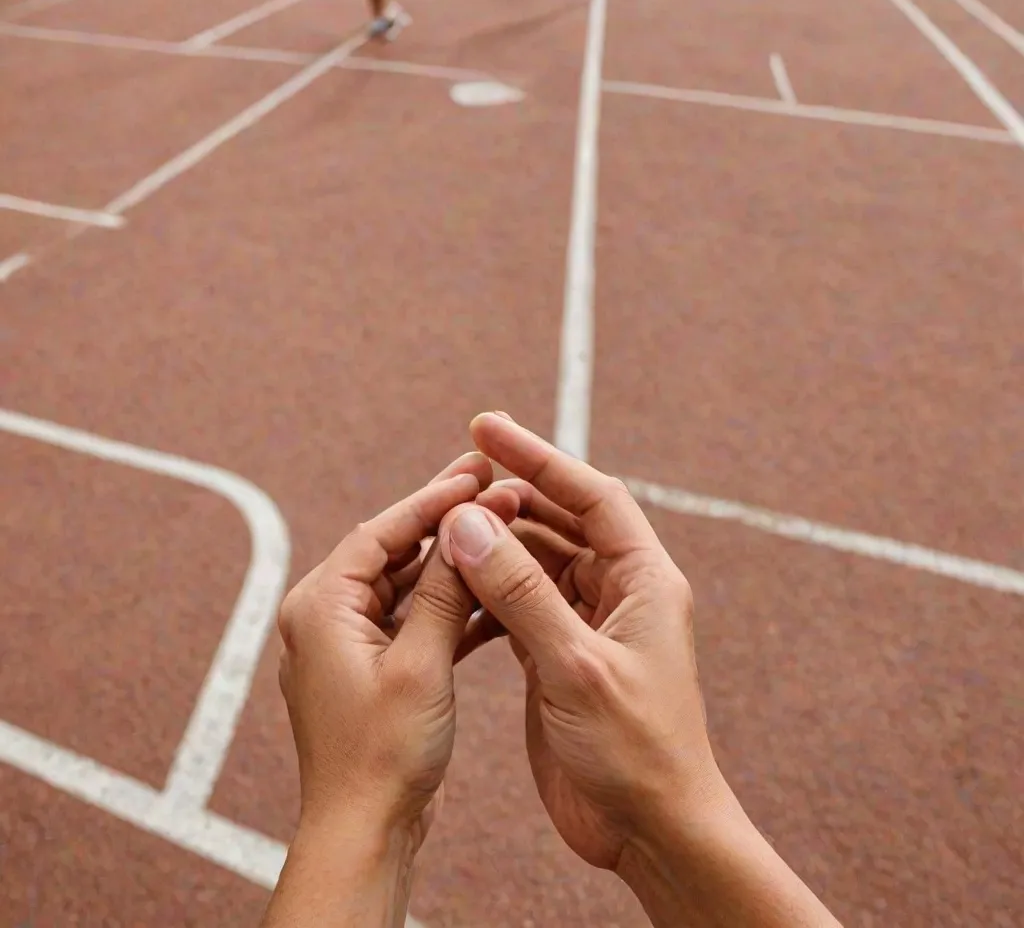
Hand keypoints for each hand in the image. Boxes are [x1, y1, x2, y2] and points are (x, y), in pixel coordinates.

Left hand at [276, 451, 501, 843]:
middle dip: (447, 522)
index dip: (433, 498)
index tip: (477, 472)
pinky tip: (489, 591)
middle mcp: (326, 615)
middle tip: (493, 486)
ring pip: (407, 583)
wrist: (365, 830)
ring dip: (453, 562)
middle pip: (394, 550)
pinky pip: (413, 618)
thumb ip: (441, 590)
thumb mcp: (420, 663)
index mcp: (320, 605)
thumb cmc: (382, 754)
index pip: (382, 531)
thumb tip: (465, 528)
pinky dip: (448, 605)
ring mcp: (349, 641)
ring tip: (501, 528)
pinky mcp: (374, 665)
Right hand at [437, 413, 724, 871]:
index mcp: (644, 579)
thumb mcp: (575, 666)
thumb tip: (470, 521)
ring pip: (536, 562)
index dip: (539, 455)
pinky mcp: (562, 657)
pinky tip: (454, 589)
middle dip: (511, 494)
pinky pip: (522, 605)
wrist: (651, 831)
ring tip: (445, 528)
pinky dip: (488, 592)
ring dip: (495, 544)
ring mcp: (589, 624)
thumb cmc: (636, 751)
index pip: (590, 494)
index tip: (486, 428)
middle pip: (561, 520)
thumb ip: (522, 591)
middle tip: (457, 472)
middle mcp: (619, 592)